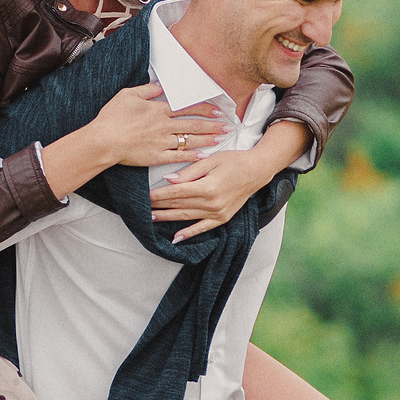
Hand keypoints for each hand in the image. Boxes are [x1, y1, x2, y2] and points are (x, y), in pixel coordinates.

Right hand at [94, 83, 223, 170]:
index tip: (218, 111)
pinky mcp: (156, 157)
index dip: (205, 109)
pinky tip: (204, 156)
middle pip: (194, 124)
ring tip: (221, 139)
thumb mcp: (127, 95)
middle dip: (213, 125)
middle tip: (228, 126)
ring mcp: (161, 142)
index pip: (187, 108)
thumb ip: (146, 91)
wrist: (103, 141)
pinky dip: (192, 157)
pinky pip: (179, 157)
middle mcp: (163, 125)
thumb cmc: (112, 118)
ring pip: (190, 140)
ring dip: (207, 140)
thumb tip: (160, 87)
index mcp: (158, 110)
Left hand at [150, 146, 274, 240]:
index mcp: (207, 187)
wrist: (256, 171)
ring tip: (152, 219)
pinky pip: (202, 228)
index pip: (176, 193)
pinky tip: (176, 238)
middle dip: (159, 206)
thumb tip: (169, 181)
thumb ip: (189, 172)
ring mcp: (217, 213)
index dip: (159, 195)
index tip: (146, 195)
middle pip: (179, 205)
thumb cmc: (234, 161)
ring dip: (168, 218)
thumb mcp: (211, 160)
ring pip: (186, 217)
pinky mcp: (222, 218)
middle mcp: (212, 203)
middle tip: (143, 207)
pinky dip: (189, 234)